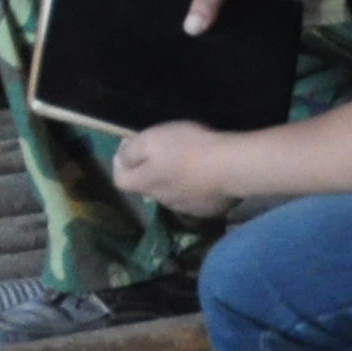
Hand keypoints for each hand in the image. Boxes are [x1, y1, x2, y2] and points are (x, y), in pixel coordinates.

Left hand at [110, 121, 242, 216]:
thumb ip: (131, 151)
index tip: (131, 146)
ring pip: (171, 194)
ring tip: (187, 162)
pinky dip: (194, 188)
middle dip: (149, 171)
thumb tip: (120, 158)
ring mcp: (186, 208)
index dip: (121, 164)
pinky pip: (193, 199)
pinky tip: (206, 175)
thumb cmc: (187, 149)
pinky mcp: (208, 210)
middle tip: (163, 151)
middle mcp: (162, 200)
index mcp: (145, 183)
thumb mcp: (151, 140)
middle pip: (147, 187)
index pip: (120, 182)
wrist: (230, 168)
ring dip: (173, 181)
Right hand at [163, 0, 295, 34]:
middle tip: (169, 44)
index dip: (154, 4)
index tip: (148, 30)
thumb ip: (206, 0)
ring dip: (198, 18)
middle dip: (178, 16)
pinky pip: (214, 4)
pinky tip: (210, 37)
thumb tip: (190, 31)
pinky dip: (214, 16)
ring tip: (187, 46)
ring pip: (198, 2)